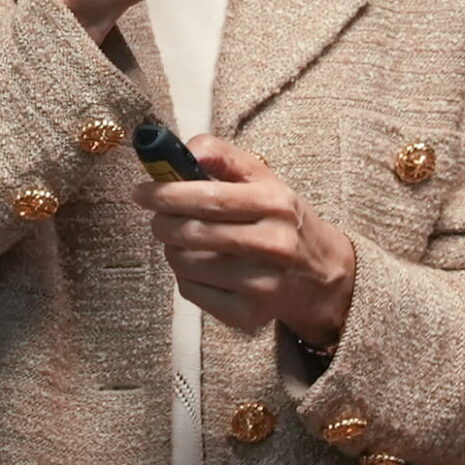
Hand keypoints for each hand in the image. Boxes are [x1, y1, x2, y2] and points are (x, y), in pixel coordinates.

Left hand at [133, 135, 353, 347]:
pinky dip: (184, 277)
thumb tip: (183, 150)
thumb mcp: (263, 178)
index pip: (210, 197)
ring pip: (187, 264)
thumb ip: (222, 156)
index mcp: (275, 203)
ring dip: (172, 249)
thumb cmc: (281, 219)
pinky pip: (192, 293)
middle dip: (163, 223)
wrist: (322, 275)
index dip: (167, 194)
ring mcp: (262, 284)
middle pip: (193, 233)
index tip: (141, 192)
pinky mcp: (248, 314)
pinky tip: (200, 268)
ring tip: (183, 242)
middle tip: (158, 218)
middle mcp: (273, 244)